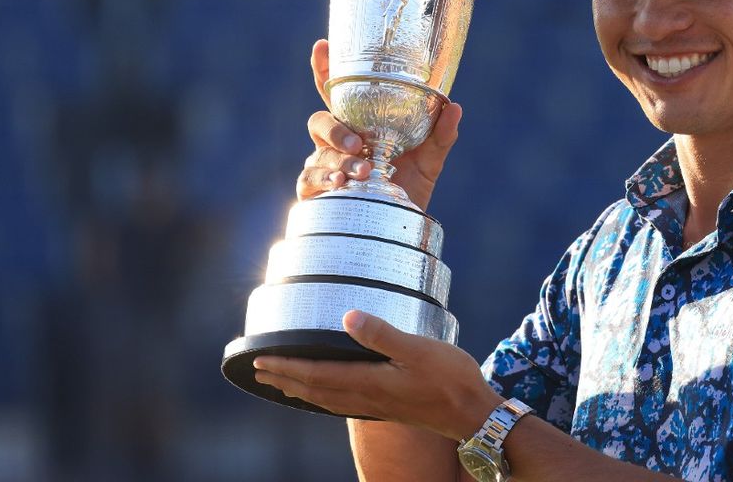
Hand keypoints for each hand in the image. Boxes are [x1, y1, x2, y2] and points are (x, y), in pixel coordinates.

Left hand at [252, 311, 502, 440]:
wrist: (473, 414)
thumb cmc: (451, 380)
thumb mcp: (419, 350)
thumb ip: (383, 335)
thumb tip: (347, 317)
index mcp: (370, 382)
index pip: (317, 375)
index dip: (287, 366)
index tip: (260, 359)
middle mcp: (367, 397)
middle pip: (314, 390)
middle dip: (285, 379)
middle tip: (259, 371)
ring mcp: (377, 405)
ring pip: (326, 399)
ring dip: (300, 390)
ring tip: (282, 383)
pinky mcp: (387, 407)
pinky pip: (342, 404)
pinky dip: (323, 397)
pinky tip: (327, 394)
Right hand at [297, 39, 461, 208]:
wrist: (401, 229)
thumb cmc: (410, 187)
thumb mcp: (431, 160)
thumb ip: (441, 135)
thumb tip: (455, 106)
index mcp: (358, 125)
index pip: (337, 94)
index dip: (326, 70)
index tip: (323, 47)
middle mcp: (336, 143)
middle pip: (320, 122)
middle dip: (335, 128)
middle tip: (358, 143)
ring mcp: (323, 166)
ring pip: (318, 153)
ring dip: (338, 160)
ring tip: (361, 171)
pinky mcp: (316, 193)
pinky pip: (308, 181)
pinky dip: (322, 180)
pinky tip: (339, 184)